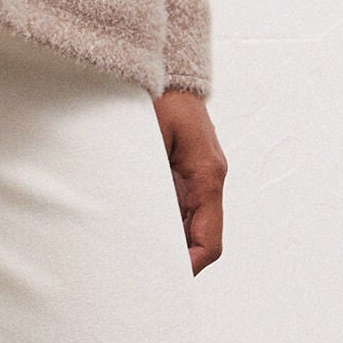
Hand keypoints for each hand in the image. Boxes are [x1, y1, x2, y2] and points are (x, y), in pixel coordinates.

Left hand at [152, 88, 226, 272]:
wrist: (168, 65)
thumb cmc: (160, 94)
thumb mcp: (151, 135)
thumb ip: (150, 176)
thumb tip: (140, 215)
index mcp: (207, 174)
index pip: (209, 241)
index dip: (190, 265)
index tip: (165, 278)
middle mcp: (208, 178)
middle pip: (199, 236)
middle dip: (175, 257)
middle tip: (142, 272)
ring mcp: (199, 173)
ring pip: (189, 222)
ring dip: (167, 236)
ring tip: (134, 250)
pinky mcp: (187, 166)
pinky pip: (179, 203)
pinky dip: (163, 217)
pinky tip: (136, 221)